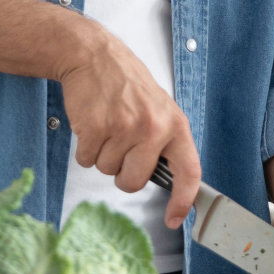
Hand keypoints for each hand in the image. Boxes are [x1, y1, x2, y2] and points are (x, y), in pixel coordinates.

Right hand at [56, 25, 199, 228]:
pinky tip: (92, 123)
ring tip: (107, 125)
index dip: (183, 200)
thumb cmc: (126, 83)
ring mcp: (124, 128)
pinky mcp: (96, 128)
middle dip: (122, 173)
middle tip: (120, 146)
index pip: (189, 171)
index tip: (175, 217)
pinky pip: (86, 160)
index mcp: (174, 124)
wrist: (94, 56)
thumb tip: (170, 181)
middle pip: (134, 182)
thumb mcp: (159, 108)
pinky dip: (85, 148)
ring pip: (107, 171)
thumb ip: (164, 142)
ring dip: (102, 155)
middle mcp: (153, 127)